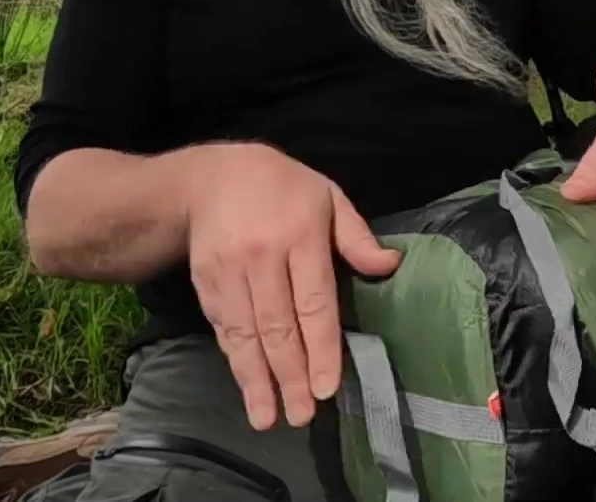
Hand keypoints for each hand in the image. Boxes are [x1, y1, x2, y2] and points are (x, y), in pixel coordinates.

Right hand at [182, 142, 401, 430]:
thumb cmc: (281, 187)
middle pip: (278, 326)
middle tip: (303, 415)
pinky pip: (224, 328)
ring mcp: (228, 271)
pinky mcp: (205, 283)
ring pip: (245, 334)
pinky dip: (236, 360)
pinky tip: (248, 386)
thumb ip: (356, 236)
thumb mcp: (327, 196)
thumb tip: (390, 266)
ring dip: (257, 380)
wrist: (208, 177)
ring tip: (269, 417)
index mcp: (300, 234)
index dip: (320, 348)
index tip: (326, 387)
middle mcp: (262, 256)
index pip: (314, 301)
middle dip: (290, 375)